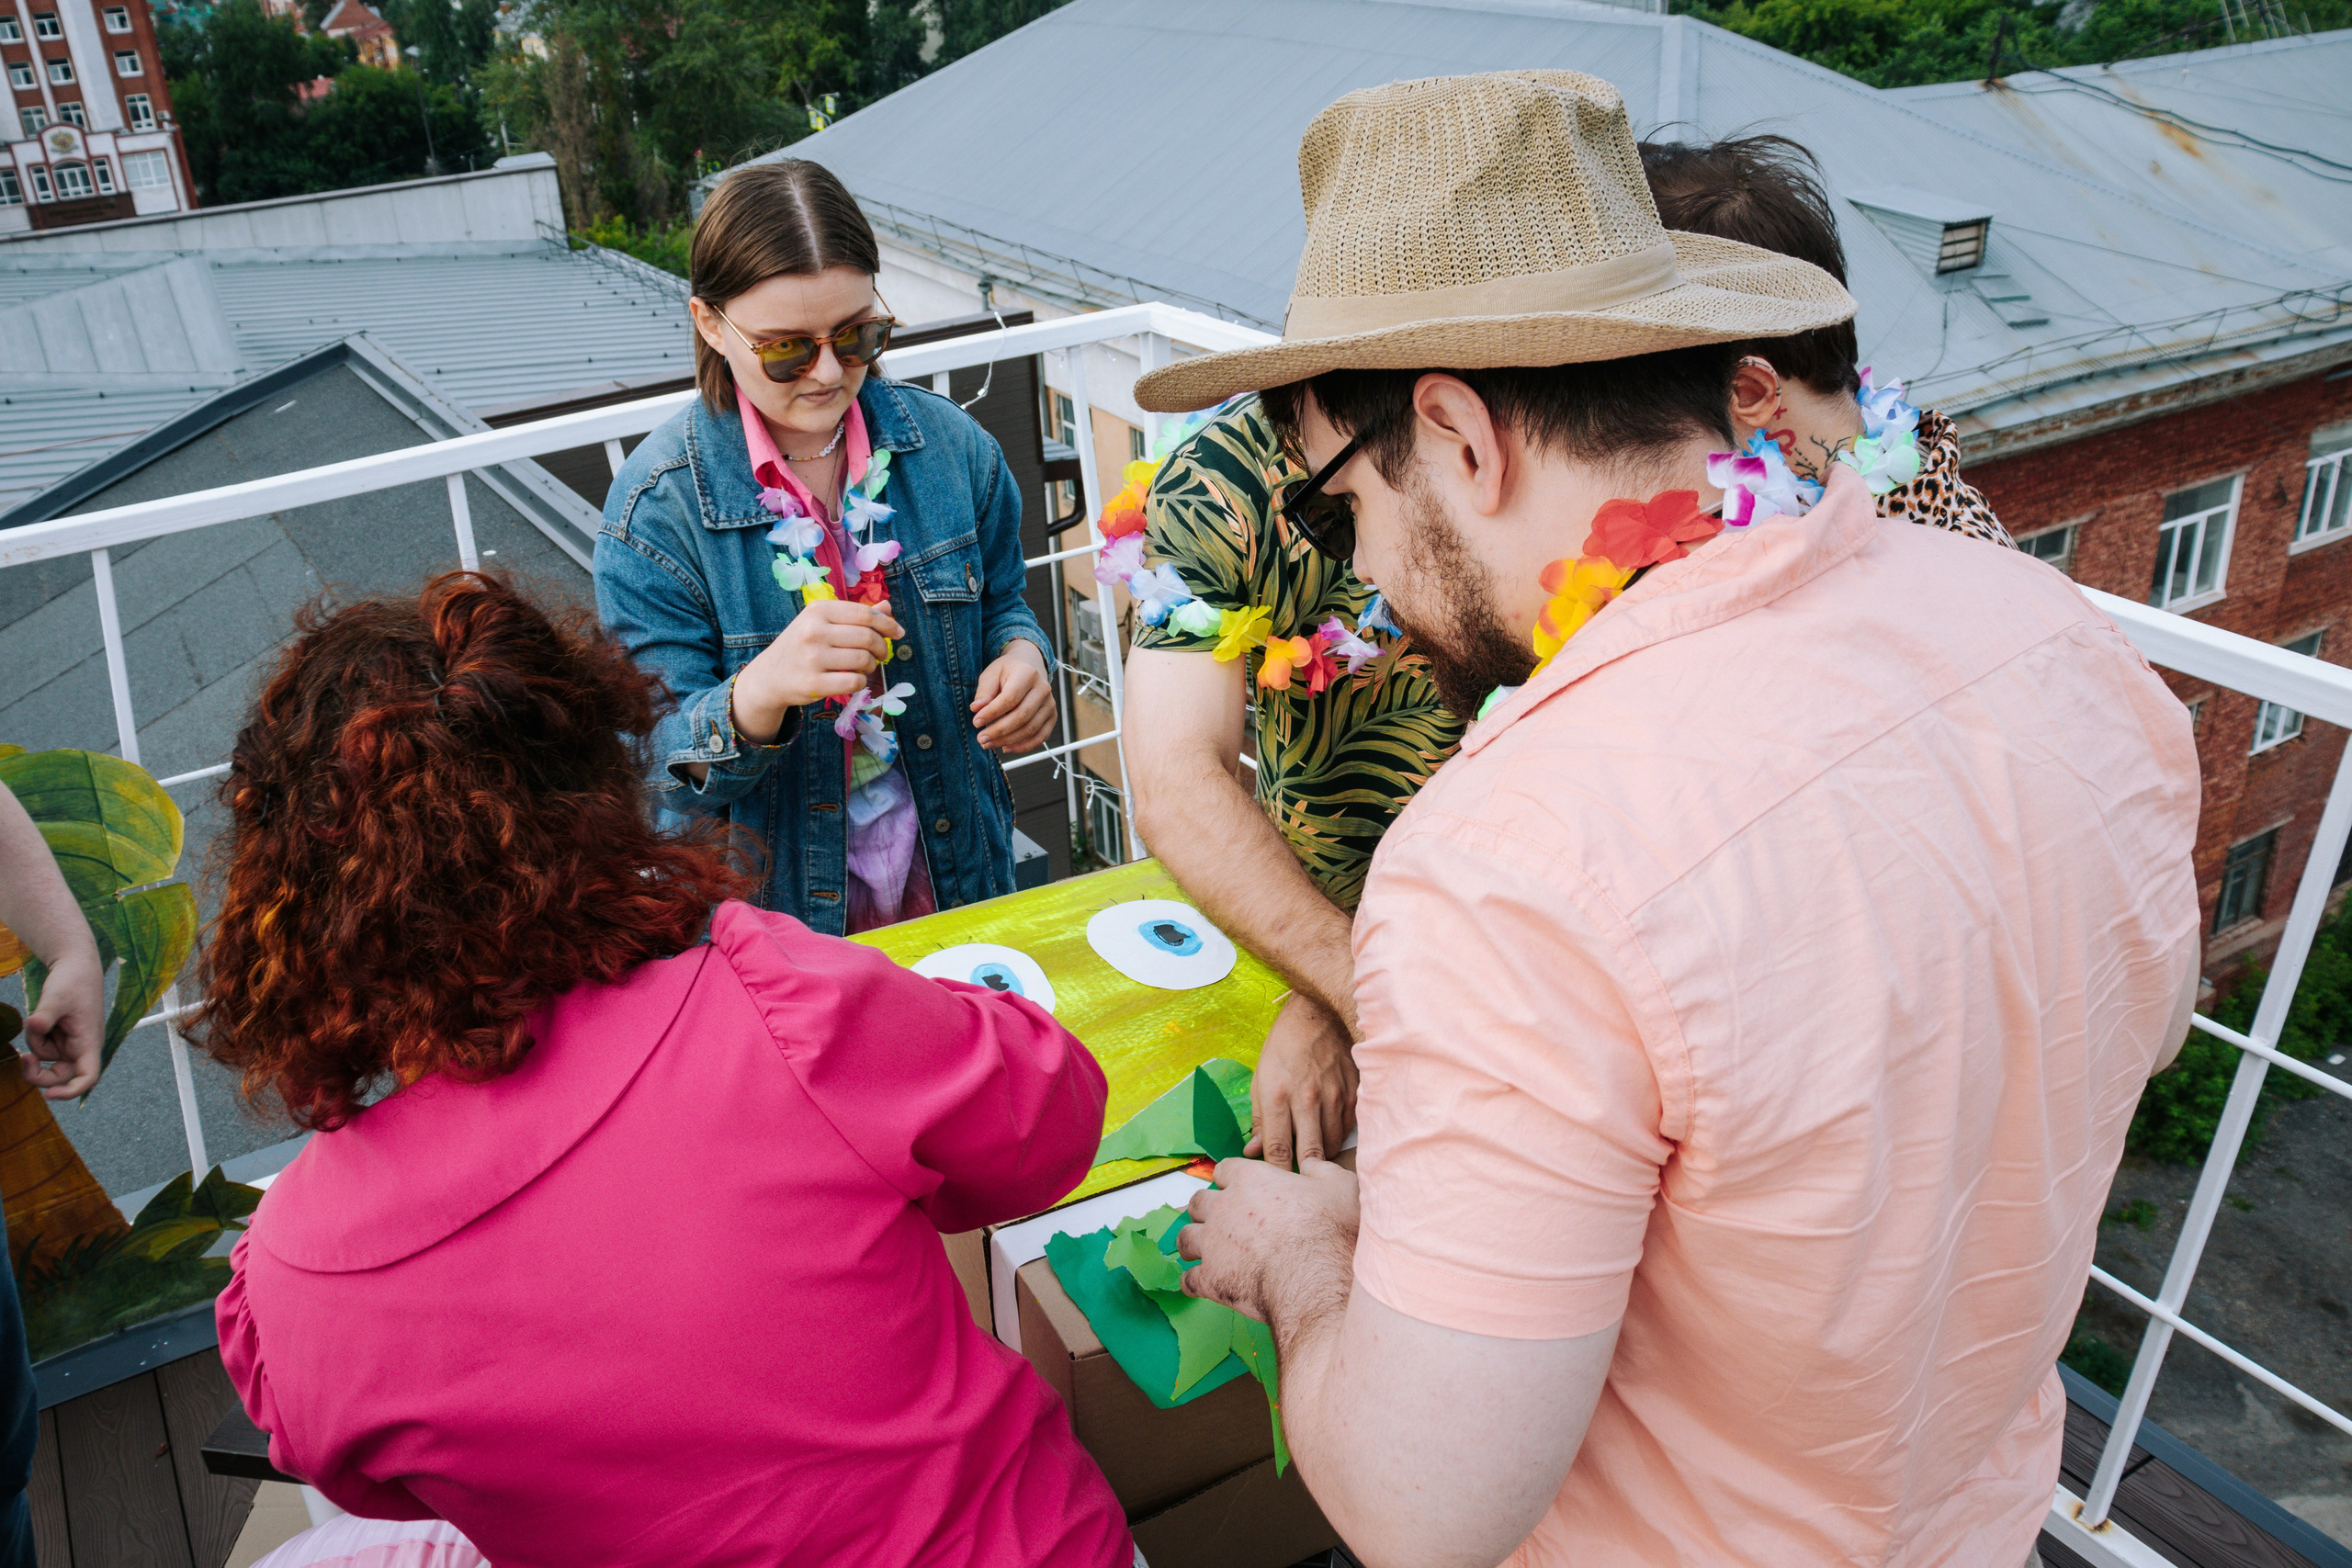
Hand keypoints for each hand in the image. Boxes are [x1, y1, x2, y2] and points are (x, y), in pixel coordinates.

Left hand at [20, 945, 102, 1100]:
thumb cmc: (74, 982)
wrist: (75, 969)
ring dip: (34, 1046)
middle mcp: (81, 1049)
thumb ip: (45, 1014)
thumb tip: (33, 1025)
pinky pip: (41, 1049)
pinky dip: (34, 1039)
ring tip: (35, 1021)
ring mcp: (69, 1045)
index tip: (49, 1095)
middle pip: (61, 1077)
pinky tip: (37, 1022)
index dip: (71, 1091)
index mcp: (88, 1042)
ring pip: (47, 1061)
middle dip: (38, 1073)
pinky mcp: (59, 1040)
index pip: (87, 1077)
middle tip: (22, 1058)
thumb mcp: (57, 996)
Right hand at [734, 598, 905, 743]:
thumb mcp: (821, 622)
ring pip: (864, 660)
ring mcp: (812, 658)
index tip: (897, 633)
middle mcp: (813, 631)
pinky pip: (854, 682)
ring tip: (864, 666)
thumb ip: (854, 615)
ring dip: (871, 666)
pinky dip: (861, 682)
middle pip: (867, 638)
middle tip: (880, 654)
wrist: (769, 676)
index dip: (887, 624)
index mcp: (817, 610)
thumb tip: (887, 608)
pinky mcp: (813, 684)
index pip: (864, 614)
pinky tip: (853, 679)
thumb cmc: (801, 645)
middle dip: (881, 648)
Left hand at [971, 641, 1055, 753]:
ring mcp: (1050, 704)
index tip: (976, 722)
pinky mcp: (1051, 716)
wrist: (1029, 666)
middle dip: (999, 731)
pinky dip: (1023, 746)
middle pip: (1021, 716)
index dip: (992, 713)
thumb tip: (976, 709)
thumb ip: (984, 691)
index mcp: (1027, 674)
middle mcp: (1043, 689)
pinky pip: (1040, 737)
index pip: (1010, 699)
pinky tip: (1006, 747)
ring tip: (989, 743)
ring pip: (1030, 729)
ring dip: (1008, 741)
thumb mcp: (992, 674)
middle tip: (981, 738)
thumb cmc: (1008, 671)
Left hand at [1178, 1156, 1359, 1324]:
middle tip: (1221, 1221)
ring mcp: (1212, 1243)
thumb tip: (1312, 1164)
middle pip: (1198, 1201)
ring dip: (1193, 1243)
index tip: (1237, 1188)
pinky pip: (1188, 1279)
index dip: (1230, 1179)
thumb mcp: (1339, 1187)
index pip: (1225, 1170)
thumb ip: (1321, 1171)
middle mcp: (1224, 1207)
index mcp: (1250, 1179)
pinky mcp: (1210, 1279)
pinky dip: (1193, 1282)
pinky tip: (1201, 1285)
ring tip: (1206, 1252)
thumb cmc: (1330, 1230)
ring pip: (1185, 1238)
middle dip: (1207, 1210)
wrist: (1316, 1279)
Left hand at [1247, 991, 1356, 1169]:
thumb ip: (1260, 1118)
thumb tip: (1253, 1150)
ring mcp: (1335, 1097)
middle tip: (1296, 1184)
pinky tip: (1329, 1134)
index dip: (1275, 1174)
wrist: (1319, 1015)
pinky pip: (1348, 1129)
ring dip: (1321, 1156)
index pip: (1277, 1149)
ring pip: (1331, 1145)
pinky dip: (1338, 1137)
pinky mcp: (1354, 1094)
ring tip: (1312, 1158)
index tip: (1273, 1187)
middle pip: (1308, 1154)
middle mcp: (1308, 1099)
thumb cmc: (1284, 1046)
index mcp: (1279, 1095)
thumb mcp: (1260, 1078)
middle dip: (1301, 1173)